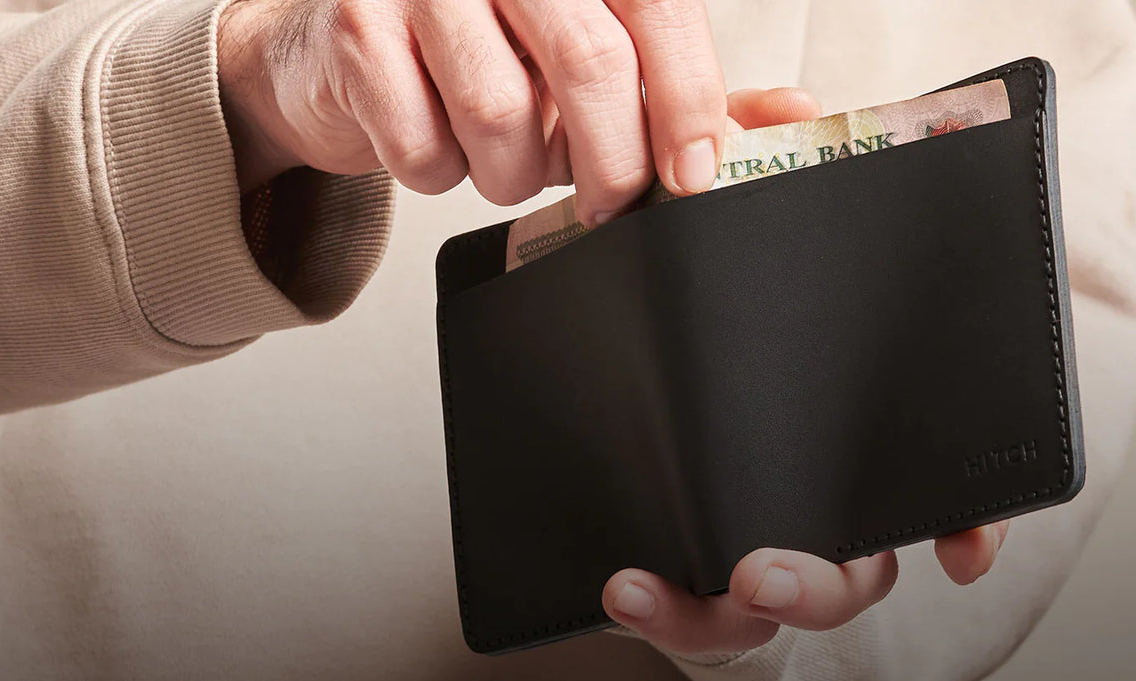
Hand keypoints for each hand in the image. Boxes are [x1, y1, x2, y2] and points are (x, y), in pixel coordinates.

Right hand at [217, 0, 727, 225]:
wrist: (339, 54)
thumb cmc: (482, 56)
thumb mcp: (594, 69)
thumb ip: (684, 89)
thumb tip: (796, 116)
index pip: (660, 13)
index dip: (688, 102)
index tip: (693, 175)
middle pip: (590, 63)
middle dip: (612, 163)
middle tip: (608, 205)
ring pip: (500, 114)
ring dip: (511, 173)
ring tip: (501, 159)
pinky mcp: (356, 24)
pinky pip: (419, 142)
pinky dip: (436, 172)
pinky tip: (434, 144)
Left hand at [595, 84, 1012, 653]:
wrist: (615, 307)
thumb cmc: (701, 264)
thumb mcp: (724, 202)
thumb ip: (760, 146)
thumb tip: (792, 114)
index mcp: (861, 432)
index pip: (944, 490)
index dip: (971, 526)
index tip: (965, 552)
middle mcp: (820, 495)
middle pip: (853, 573)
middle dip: (818, 584)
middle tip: (763, 567)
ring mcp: (753, 529)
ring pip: (763, 608)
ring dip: (716, 611)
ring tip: (649, 586)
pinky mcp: (684, 554)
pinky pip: (688, 609)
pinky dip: (664, 611)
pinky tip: (622, 583)